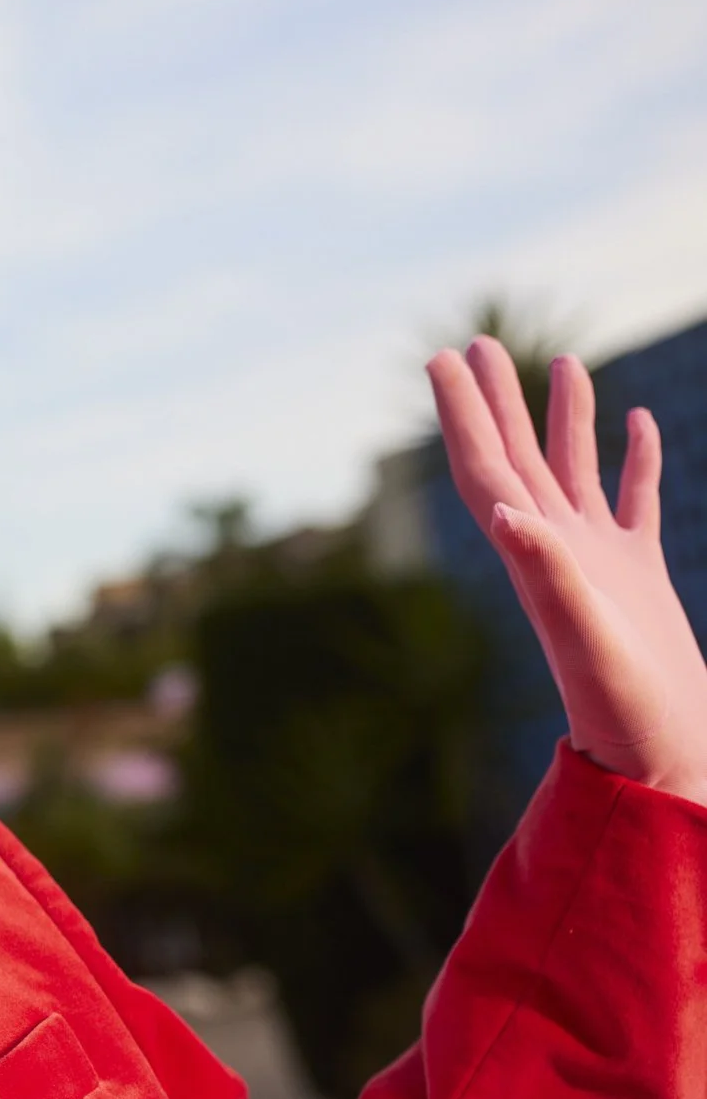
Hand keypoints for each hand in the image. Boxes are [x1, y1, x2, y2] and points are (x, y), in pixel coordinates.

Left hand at [428, 336, 706, 806]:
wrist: (658, 755)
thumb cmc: (621, 706)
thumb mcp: (582, 635)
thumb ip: (547, 571)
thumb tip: (504, 511)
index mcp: (532, 554)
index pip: (485, 467)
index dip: (462, 413)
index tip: (440, 359)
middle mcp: (555, 549)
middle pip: (516, 457)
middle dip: (496, 401)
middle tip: (474, 343)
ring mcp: (599, 559)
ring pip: (574, 470)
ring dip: (563, 418)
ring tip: (560, 362)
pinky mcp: (640, 574)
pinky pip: (634, 500)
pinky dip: (635, 459)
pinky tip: (637, 423)